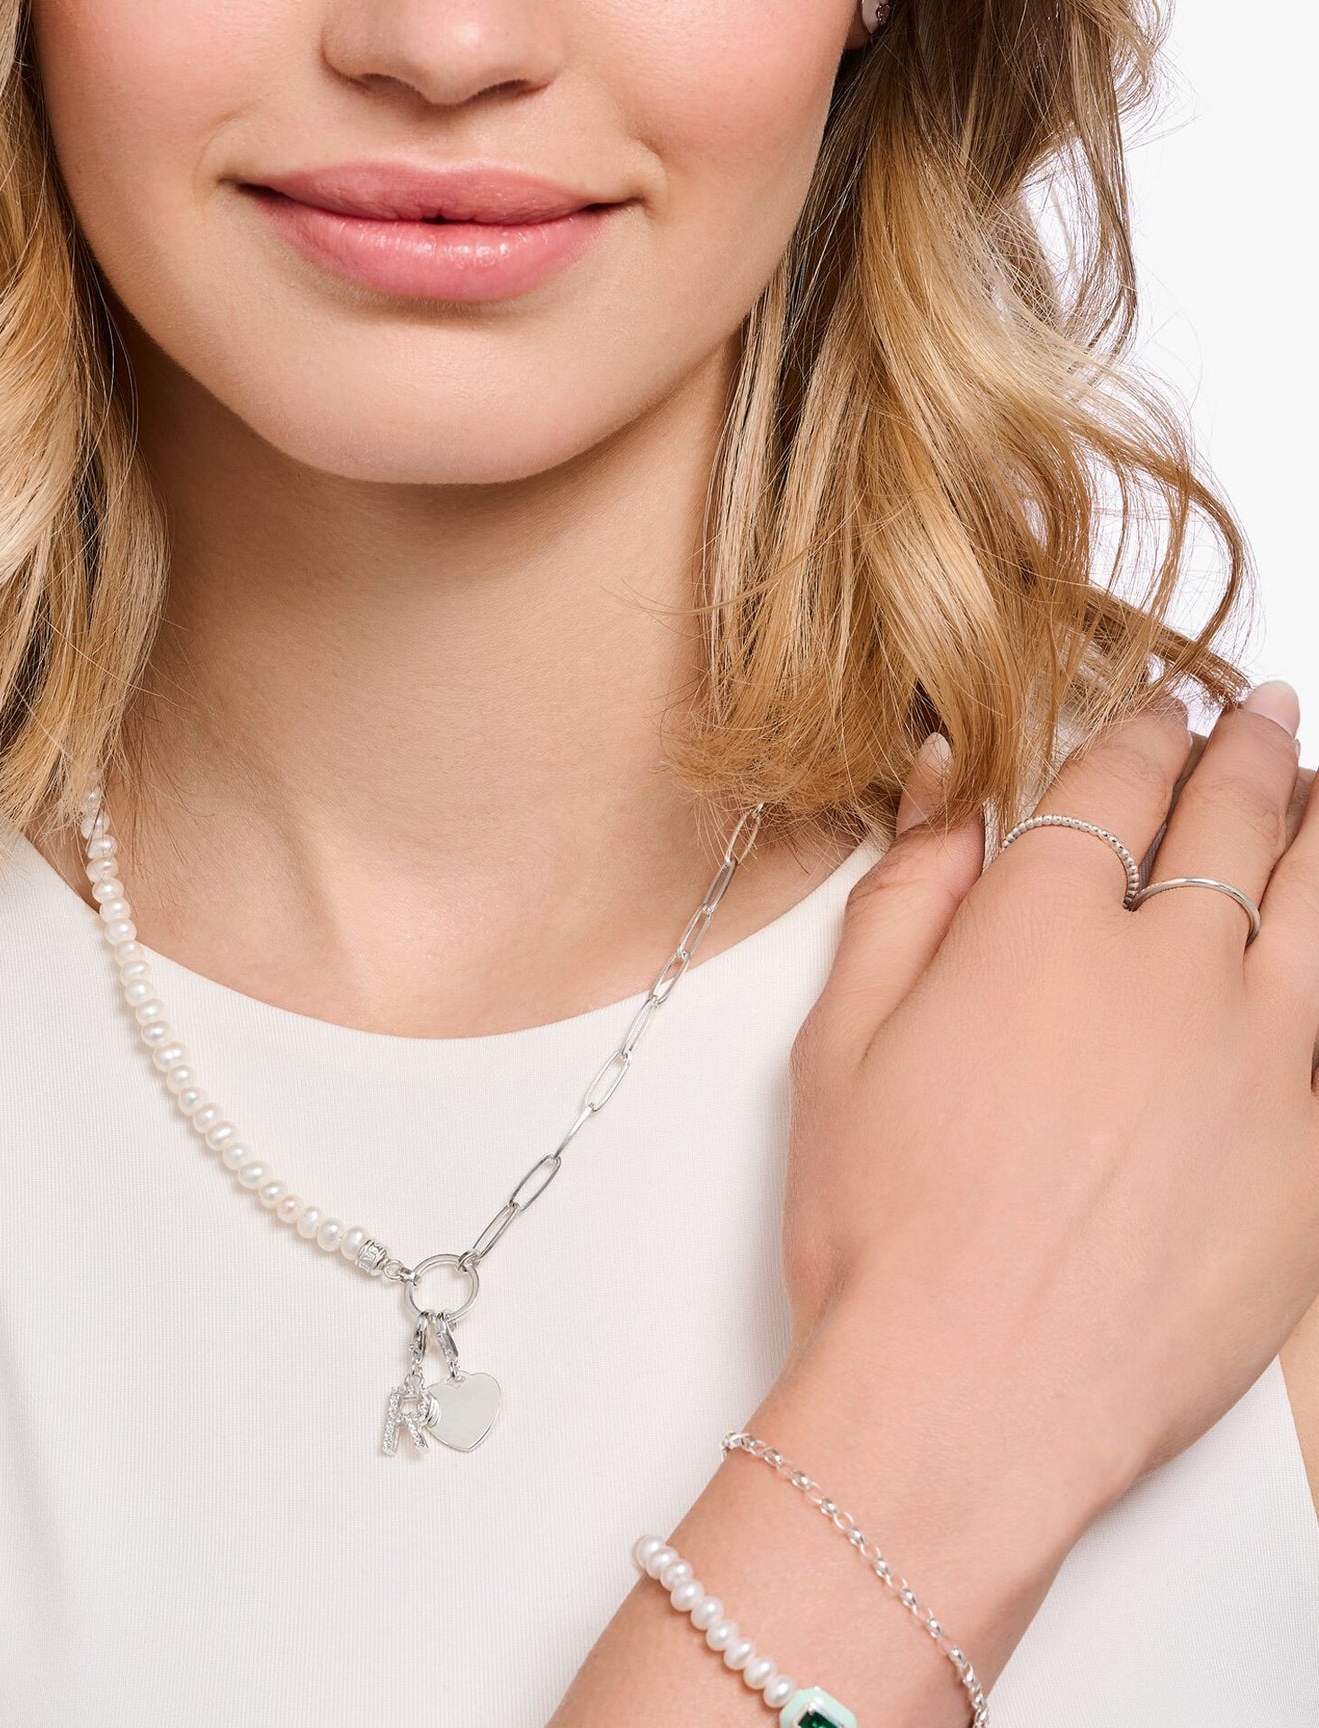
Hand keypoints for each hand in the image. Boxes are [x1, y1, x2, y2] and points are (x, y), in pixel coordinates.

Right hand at [781, 683, 1318, 1511]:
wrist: (971, 1398)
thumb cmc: (886, 1229)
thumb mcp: (841, 1042)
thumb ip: (907, 894)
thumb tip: (948, 785)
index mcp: (1042, 930)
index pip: (1119, 781)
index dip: (1147, 731)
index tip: (1162, 714)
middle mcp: (1173, 973)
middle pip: (1241, 817)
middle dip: (1252, 748)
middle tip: (1262, 713)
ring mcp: (1266, 1064)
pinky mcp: (1315, 1155)